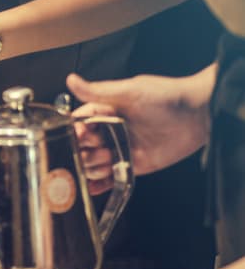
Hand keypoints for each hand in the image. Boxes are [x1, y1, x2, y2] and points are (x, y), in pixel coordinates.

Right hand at [68, 68, 213, 194]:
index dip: (75, 131)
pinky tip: (92, 188)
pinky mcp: (133, 166)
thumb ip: (97, 91)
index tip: (80, 135)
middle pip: (81, 147)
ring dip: (94, 166)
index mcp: (104, 111)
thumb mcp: (129, 91)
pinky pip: (110, 178)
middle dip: (84, 150)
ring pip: (93, 164)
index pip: (78, 123)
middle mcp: (109, 131)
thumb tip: (71, 80)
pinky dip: (99, 185)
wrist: (198, 116)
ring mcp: (120, 149)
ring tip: (110, 158)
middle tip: (100, 146)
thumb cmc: (165, 97)